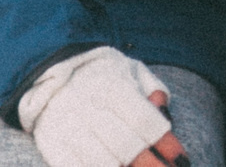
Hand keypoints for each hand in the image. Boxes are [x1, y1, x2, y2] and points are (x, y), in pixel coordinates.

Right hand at [18, 46, 181, 166]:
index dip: (166, 143)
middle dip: (151, 166)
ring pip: (103, 163)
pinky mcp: (52, 146)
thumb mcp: (124, 69)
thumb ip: (148, 86)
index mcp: (109, 86)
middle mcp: (88, 107)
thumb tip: (163, 103)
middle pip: (127, 147)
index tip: (181, 159)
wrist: (44, 72)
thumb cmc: (96, 75)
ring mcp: (68, 128)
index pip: (144, 120)